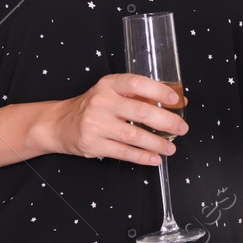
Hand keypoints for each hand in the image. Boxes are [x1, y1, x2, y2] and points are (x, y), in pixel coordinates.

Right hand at [41, 74, 185, 166]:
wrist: (60, 123)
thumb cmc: (94, 106)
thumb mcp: (113, 93)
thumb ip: (140, 95)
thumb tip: (177, 100)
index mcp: (109, 85)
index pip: (136, 84)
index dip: (158, 91)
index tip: (176, 99)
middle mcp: (101, 102)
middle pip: (140, 112)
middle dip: (166, 121)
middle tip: (182, 128)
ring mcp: (96, 124)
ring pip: (134, 136)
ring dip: (157, 143)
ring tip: (171, 148)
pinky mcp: (93, 144)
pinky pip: (123, 153)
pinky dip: (142, 157)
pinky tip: (155, 158)